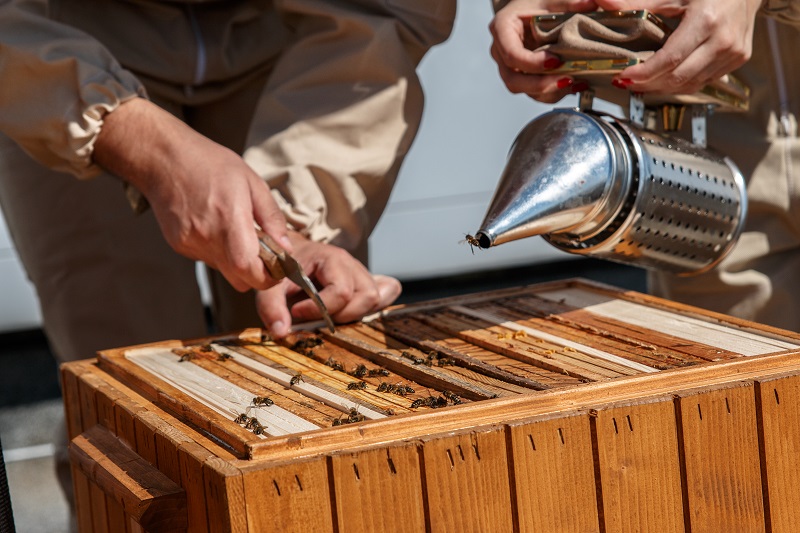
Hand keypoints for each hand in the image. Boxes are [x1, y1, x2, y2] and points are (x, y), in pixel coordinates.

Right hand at [93, 97, 290, 291]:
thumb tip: (286, 247)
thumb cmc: (210, 164)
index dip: (268, 276)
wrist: (164, 158)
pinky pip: (207, 260)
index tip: (279, 266)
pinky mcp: (179, 245)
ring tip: (236, 230)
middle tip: (264, 251)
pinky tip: (215, 226)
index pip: (249, 270)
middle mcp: (207, 237)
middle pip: (239, 280)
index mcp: (229, 220)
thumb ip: (272, 218)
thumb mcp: (253, 183)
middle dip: (257, 273)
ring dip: (237, 260)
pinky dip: (218, 251)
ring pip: (224, 271)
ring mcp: (190, 244)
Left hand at [256, 232, 401, 337]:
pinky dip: (374, 306)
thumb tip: (282, 332)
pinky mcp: (365, 282)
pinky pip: (386, 292)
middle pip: (367, 296)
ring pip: (376, 298)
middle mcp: (351, 265)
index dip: (321, 308)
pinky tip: (353, 311)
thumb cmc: (281, 267)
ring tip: (330, 316)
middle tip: (317, 317)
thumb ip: (272, 306)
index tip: (297, 311)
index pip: (341, 291)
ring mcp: (361, 273)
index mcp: (332, 259)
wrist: (287, 252)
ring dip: (355, 313)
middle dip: (342, 314)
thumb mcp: (270, 285)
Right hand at [489, 0, 598, 102]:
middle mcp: (501, 51)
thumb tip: (604, 3)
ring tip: (575, 83)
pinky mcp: (523, 76)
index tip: (556, 61)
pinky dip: (554, 92)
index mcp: (503, 28)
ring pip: (523, 90)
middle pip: (514, 80)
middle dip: (540, 85)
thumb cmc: (539, 0)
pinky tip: (575, 85)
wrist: (531, 7)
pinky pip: (534, 92)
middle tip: (567, 80)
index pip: (512, 55)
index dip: (532, 63)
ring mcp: (511, 67)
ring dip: (549, 91)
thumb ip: (574, 0)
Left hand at [596, 0, 760, 93]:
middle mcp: (723, 40)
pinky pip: (704, 81)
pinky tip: (665, 79)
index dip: (644, 73)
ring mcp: (733, 53)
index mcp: (707, 20)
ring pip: (691, 84)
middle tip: (626, 82)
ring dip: (663, 88)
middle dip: (648, 84)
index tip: (624, 76)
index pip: (670, 59)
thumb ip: (639, 3)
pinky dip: (682, 84)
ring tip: (641, 84)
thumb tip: (604, 3)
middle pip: (678, 77)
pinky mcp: (739, 59)